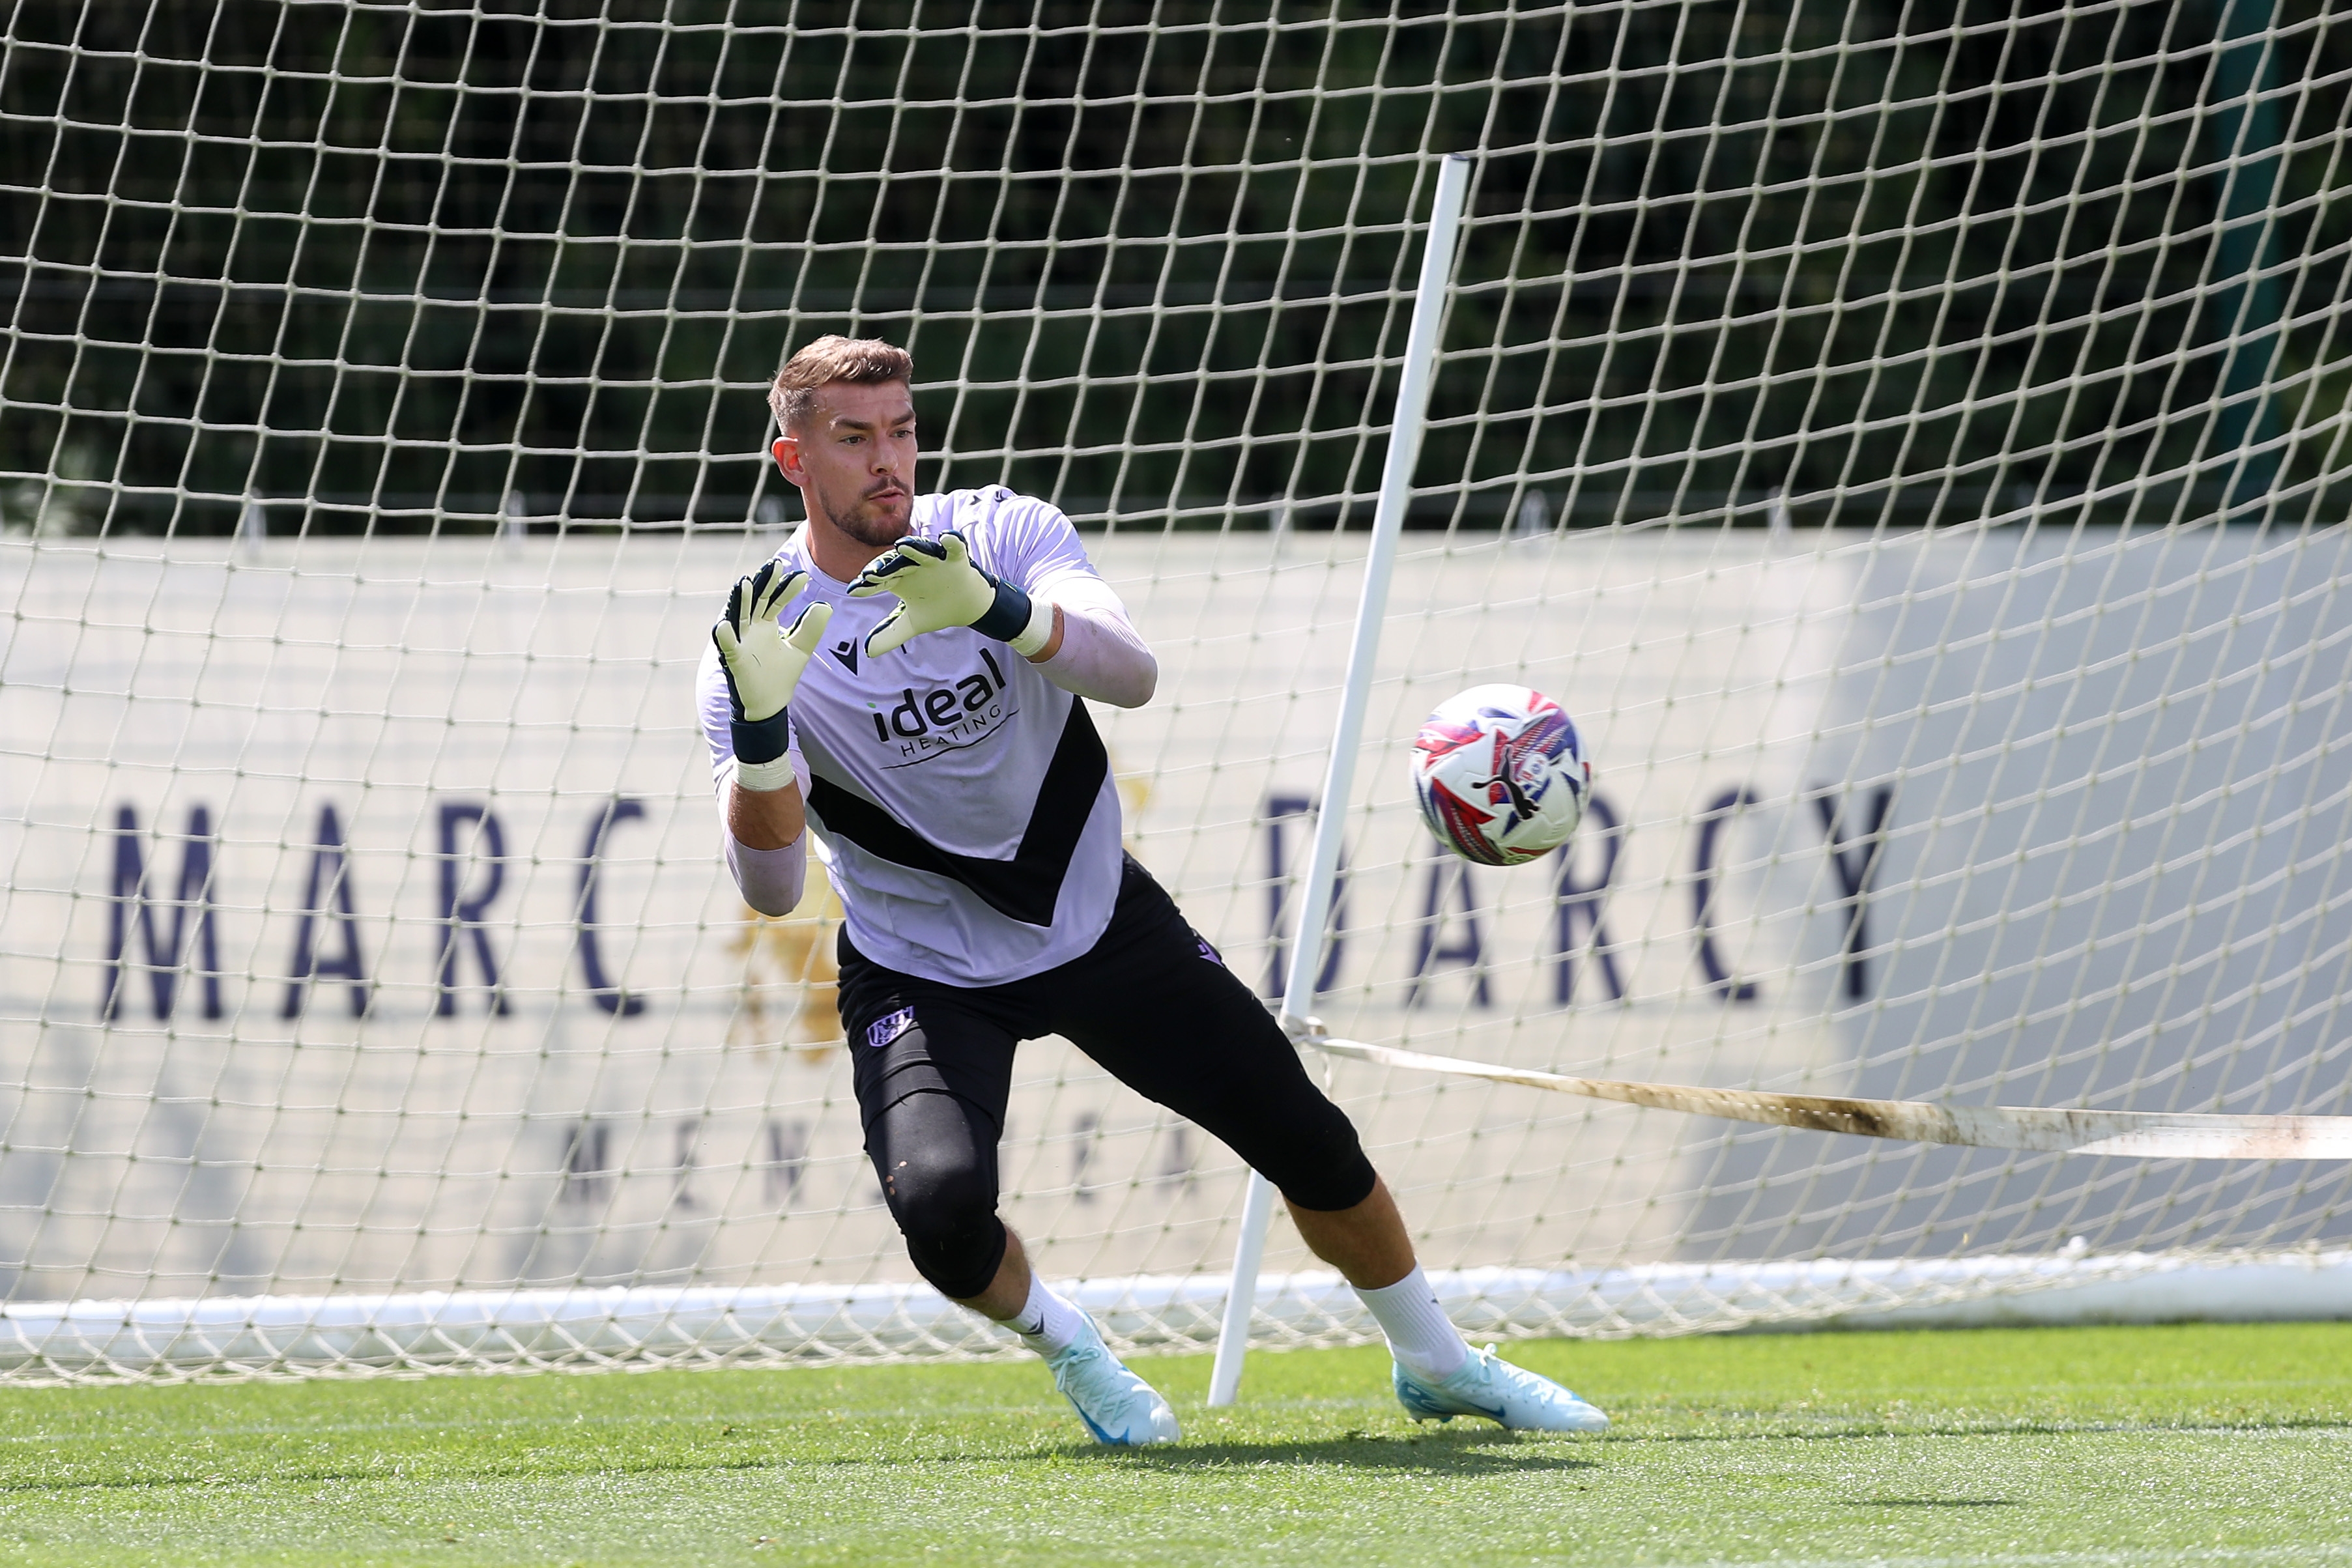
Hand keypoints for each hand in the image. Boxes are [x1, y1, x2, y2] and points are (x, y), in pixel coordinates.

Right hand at [711, 561, 830, 775]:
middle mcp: (752, 629)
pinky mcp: (733, 660)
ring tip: (745, 582)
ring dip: (741, 600)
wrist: (768, 705)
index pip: (777, 600)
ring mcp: (741, 642)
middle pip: (757, 601)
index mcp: (767, 625)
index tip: (802, 576)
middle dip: (765, 583)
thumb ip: (811, 629)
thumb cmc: (781, 676)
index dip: (787, 588)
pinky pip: (727, 646)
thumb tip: (825, 606)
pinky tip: (724, 624)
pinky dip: (724, 636)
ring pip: (739, 616)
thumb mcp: (801, 650)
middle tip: (775, 565)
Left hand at [847, 530, 1048, 657]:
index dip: (866, 585)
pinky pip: (955, 548)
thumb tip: (869, 651)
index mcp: (900, 579)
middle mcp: (914, 567)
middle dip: (883, 567)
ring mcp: (935, 561)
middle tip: (871, 574)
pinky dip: (952, 542)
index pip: (879, 580)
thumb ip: (891, 635)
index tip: (854, 591)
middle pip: (895, 563)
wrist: (967, 607)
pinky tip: (946, 537)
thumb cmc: (936, 608)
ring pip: (921, 551)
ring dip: (913, 548)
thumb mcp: (912, 624)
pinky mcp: (956, 560)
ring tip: (901, 546)